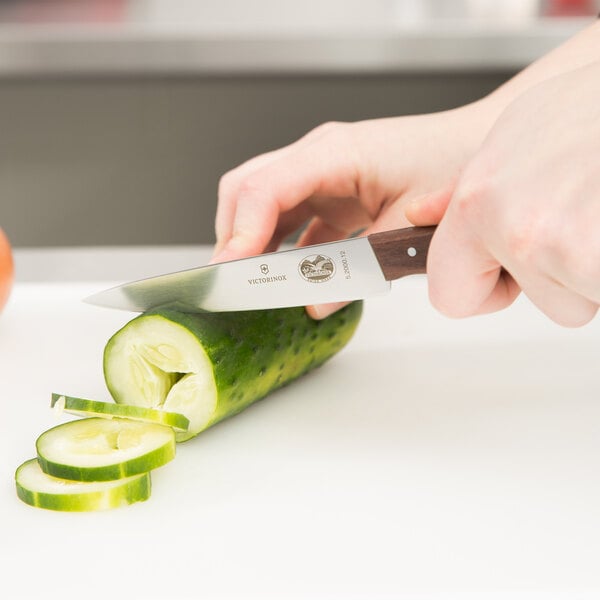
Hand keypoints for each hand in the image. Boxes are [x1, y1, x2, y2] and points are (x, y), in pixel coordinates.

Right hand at [212, 103, 492, 317]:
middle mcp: (318, 158)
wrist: (478, 147)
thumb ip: (358, 266)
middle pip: (247, 192)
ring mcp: (322, 173)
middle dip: (234, 238)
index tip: (230, 273)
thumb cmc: (454, 166)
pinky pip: (293, 220)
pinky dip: (284, 250)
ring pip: (263, 207)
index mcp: (333, 153)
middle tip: (235, 284)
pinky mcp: (333, 192)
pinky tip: (293, 278)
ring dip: (254, 246)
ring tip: (256, 285)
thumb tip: (315, 303)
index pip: (262, 188)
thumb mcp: (406, 225)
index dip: (240, 233)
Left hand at [408, 62, 599, 326]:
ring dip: (594, 267)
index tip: (500, 270)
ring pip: (582, 299)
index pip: (448, 298)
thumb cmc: (592, 109)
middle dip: (560, 275)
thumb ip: (463, 188)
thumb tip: (421, 213)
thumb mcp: (514, 134)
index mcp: (479, 204)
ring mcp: (572, 251)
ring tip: (598, 207)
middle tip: (580, 218)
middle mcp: (519, 232)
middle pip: (540, 303)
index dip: (479, 288)